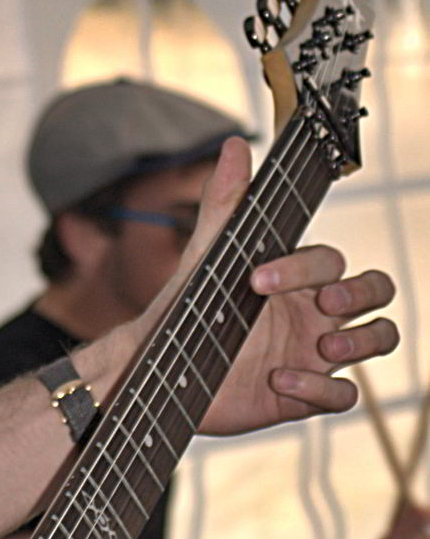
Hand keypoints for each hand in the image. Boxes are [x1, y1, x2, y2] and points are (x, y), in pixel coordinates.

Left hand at [148, 140, 397, 434]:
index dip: (308, 268)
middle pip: (376, 292)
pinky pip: (342, 394)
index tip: (259, 280)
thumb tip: (235, 144)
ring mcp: (313, 352)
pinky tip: (280, 382)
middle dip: (362, 294)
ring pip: (377, 339)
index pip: (332, 261)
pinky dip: (320, 390)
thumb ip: (225, 203)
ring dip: (362, 342)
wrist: (160, 369)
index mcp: (296, 277)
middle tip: (323, 306)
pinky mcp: (303, 393)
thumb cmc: (188, 308)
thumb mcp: (206, 256)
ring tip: (324, 348)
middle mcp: (313, 311)